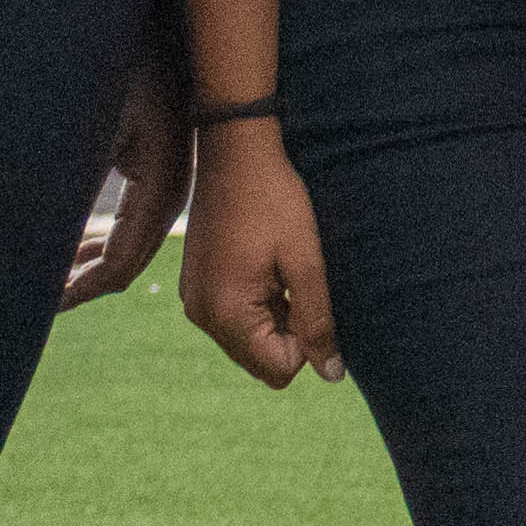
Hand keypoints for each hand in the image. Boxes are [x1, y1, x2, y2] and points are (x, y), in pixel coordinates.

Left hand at [63, 56, 189, 308]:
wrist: (158, 25)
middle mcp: (173, 188)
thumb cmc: (120, 64)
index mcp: (160, 183)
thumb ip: (75, 184)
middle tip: (40, 304)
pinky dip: (105, 242)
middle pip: (132, 259)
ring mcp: (171, 178)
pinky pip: (136, 221)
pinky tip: (75, 250)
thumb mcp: (93, 124)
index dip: (81, 289)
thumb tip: (48, 242)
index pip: (121, 261)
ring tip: (53, 284)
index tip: (42, 306)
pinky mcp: (160, 166)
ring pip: (135, 244)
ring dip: (95, 265)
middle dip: (87, 284)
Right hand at [178, 122, 342, 385]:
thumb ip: (318, 321)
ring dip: (274, 316)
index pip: (278, 370)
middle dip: (289, 332)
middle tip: (297, 280)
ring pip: (248, 339)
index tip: (310, 295)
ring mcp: (194, 301)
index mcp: (226, 315)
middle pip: (260, 360)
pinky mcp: (196, 285)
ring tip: (280, 268)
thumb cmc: (275, 200)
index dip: (307, 342)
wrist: (235, 150)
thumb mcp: (306, 261)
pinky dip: (257, 303)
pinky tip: (265, 263)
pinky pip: (233, 317)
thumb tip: (331, 375)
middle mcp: (201, 317)